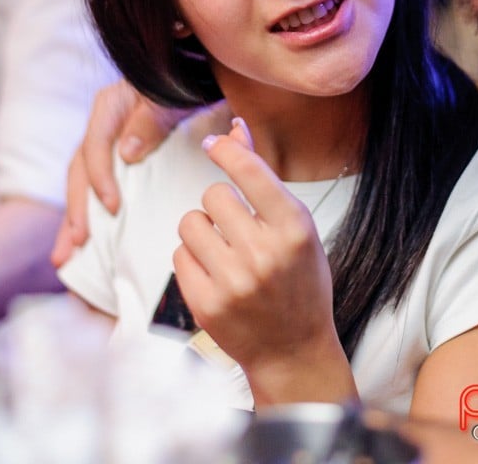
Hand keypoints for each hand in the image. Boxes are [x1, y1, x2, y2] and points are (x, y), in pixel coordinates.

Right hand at [51, 79, 189, 265]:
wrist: (198, 81)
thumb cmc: (184, 86)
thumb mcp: (170, 96)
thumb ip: (151, 118)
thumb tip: (127, 152)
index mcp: (109, 107)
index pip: (94, 145)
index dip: (100, 177)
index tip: (112, 207)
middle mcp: (102, 127)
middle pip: (80, 172)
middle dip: (75, 211)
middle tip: (75, 244)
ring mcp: (107, 147)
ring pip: (83, 187)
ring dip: (74, 221)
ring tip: (65, 257)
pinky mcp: (117, 164)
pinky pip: (97, 192)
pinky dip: (90, 217)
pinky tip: (84, 248)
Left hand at [174, 119, 355, 405]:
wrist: (294, 350)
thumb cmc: (299, 278)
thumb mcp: (294, 225)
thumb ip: (261, 177)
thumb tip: (235, 128)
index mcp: (294, 228)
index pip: (249, 172)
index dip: (226, 151)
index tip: (214, 144)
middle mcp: (264, 254)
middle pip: (214, 194)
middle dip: (220, 204)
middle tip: (237, 226)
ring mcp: (233, 283)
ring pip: (190, 223)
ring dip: (201, 230)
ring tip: (224, 250)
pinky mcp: (206, 305)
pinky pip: (178, 255)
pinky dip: (191, 258)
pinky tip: (214, 273)